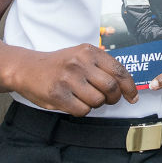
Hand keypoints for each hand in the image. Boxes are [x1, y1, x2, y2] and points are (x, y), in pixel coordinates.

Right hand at [12, 44, 138, 115]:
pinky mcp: (57, 94)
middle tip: (110, 100)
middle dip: (114, 98)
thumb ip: (102, 66)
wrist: (27, 68)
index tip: (134, 96)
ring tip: (88, 98)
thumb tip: (126, 85)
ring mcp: (68, 79)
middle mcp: (80, 63)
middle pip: (111, 87)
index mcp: (90, 52)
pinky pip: (82, 110)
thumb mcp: (82, 56)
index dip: (130, 86)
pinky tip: (76, 103)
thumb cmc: (59, 64)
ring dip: (97, 104)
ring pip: (98, 100)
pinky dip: (83, 110)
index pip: (119, 71)